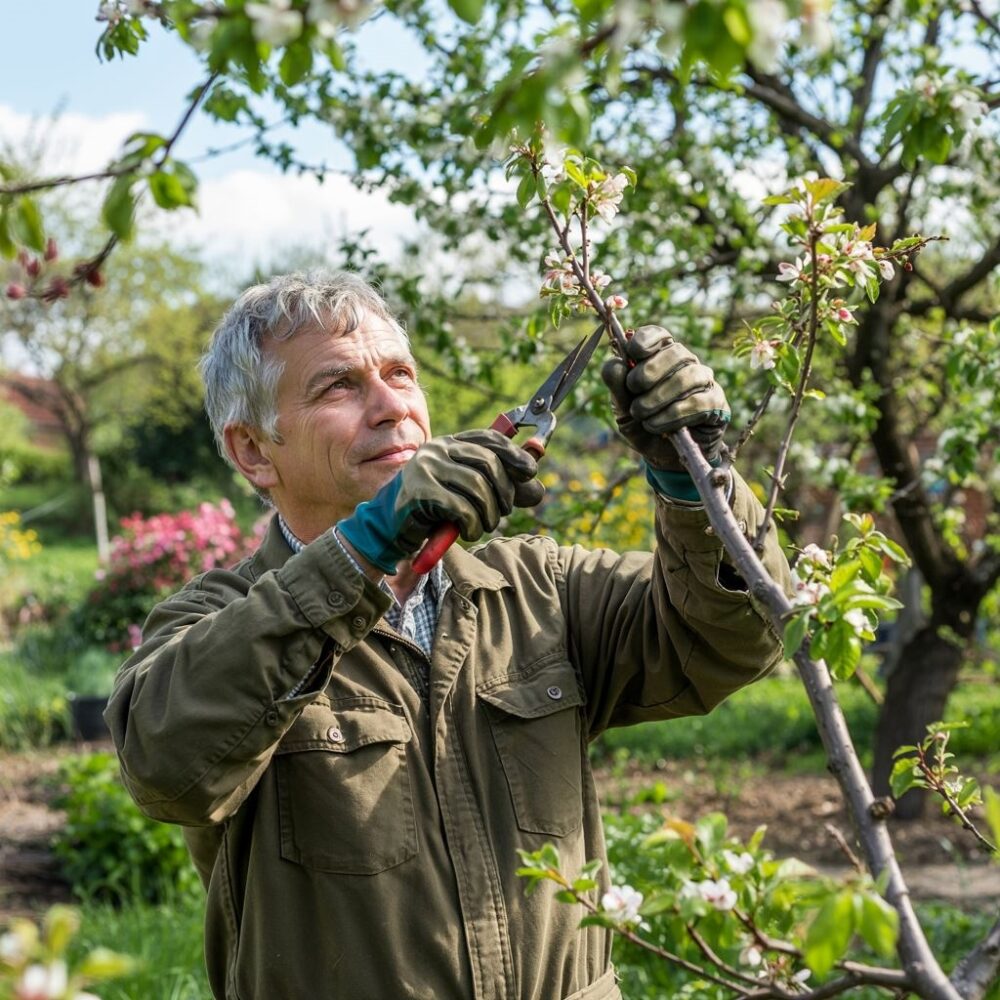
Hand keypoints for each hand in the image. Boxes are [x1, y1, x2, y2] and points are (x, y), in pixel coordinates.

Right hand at [337, 429, 543, 573]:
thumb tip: (538, 489)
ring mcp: (426, 468)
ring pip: (478, 487)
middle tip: (503, 512)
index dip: (514, 454)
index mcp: (449, 443)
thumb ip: (502, 490)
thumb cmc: (432, 511)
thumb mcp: (470, 496)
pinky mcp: (420, 491)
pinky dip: (472, 524)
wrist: (389, 529)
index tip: (531, 471)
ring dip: (489, 514)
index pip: (489, 439)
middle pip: (488, 463)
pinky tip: (467, 532)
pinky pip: (461, 507)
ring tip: (483, 526)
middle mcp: (437, 449)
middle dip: (504, 492)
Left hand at [600, 325, 729, 472]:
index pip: (659, 335)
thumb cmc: (643, 425)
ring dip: (659, 396)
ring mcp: (704, 382)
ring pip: (687, 376)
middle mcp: (685, 364)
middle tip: (633, 389)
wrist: (663, 456)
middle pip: (676, 352)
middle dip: (650, 370)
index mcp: (661, 358)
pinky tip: (658, 426)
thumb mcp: (623, 408)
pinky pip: (699, 402)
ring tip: (641, 414)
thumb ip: (616, 386)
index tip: (633, 353)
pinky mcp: (716, 403)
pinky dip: (674, 415)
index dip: (646, 339)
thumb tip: (614, 363)